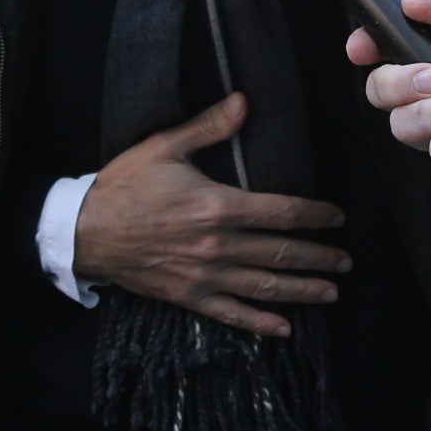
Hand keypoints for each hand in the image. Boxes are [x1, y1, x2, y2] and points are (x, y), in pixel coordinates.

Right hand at [72, 93, 349, 337]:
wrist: (84, 230)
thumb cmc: (124, 185)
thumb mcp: (164, 146)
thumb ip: (209, 126)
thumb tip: (244, 101)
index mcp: (217, 206)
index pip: (281, 212)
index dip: (314, 216)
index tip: (336, 218)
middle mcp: (218, 245)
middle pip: (281, 253)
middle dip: (318, 257)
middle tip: (345, 261)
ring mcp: (205, 275)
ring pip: (265, 286)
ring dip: (302, 290)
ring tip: (331, 293)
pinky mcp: (189, 296)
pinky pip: (232, 314)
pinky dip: (260, 322)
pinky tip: (284, 328)